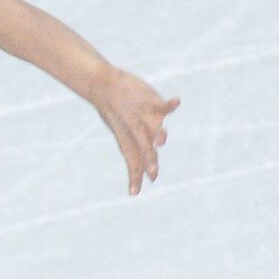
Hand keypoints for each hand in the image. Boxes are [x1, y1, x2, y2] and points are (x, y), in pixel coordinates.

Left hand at [89, 66, 179, 195]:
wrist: (101, 85)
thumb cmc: (113, 111)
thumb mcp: (121, 130)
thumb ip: (138, 143)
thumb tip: (154, 151)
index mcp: (126, 138)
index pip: (131, 160)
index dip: (133, 176)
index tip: (134, 192)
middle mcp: (134, 129)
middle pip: (142, 147)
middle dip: (148, 160)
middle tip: (152, 172)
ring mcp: (141, 114)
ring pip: (151, 127)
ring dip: (158, 133)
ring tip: (161, 141)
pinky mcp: (148, 101)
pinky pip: (160, 104)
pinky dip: (169, 104)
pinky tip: (177, 102)